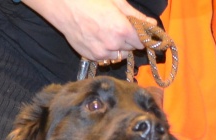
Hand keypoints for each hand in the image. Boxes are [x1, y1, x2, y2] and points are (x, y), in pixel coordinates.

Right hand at [24, 0, 153, 60]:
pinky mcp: (92, 57)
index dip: (141, 36)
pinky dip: (106, 51)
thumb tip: (151, 24)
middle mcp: (113, 45)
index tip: (139, 31)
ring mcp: (102, 54)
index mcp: (122, 30)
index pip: (141, 42)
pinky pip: (106, 58)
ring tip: (108, 32)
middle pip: (131, 49)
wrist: (64, 5)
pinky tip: (99, 38)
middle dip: (129, 40)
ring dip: (118, 47)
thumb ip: (136, 16)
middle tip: (120, 26)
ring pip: (119, 55)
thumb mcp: (116, 2)